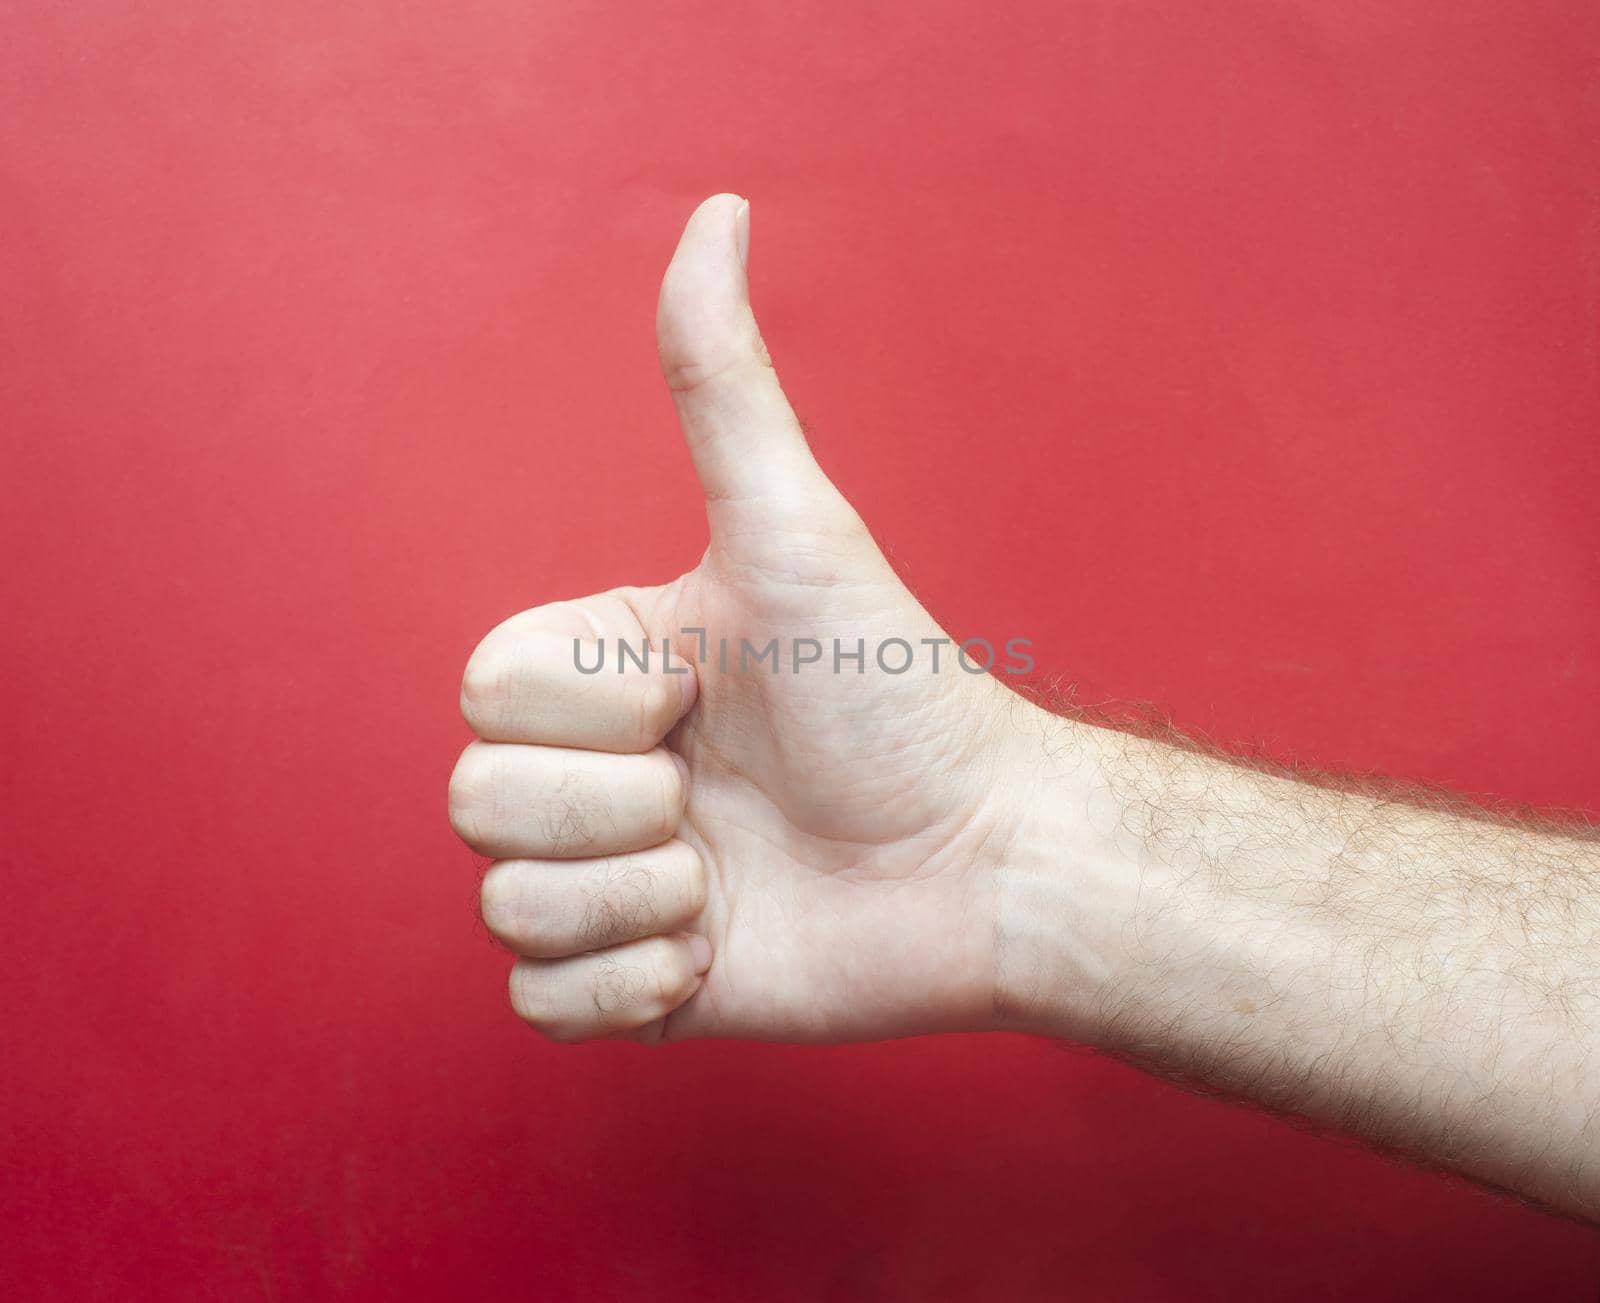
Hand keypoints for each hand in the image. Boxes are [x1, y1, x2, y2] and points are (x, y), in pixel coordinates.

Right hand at [448, 194, 1037, 1042]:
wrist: (985, 858)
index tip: (701, 696)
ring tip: (733, 877)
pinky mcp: (633, 983)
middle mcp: (597, 773)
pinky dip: (632, 987)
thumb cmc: (898, 689)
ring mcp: (611, 880)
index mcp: (605, 669)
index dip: (590, 707)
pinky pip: (540, 1006)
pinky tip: (722, 948)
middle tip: (721, 795)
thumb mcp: (795, 530)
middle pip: (474, 805)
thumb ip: (724, 386)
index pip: (484, 692)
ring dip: (634, 900)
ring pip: (505, 910)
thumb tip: (716, 209)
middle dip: (614, 811)